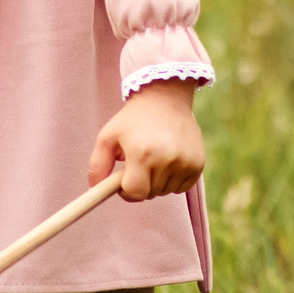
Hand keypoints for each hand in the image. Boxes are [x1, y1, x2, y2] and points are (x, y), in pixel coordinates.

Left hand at [88, 79, 205, 200]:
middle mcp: (167, 159)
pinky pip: (183, 187)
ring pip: (166, 191)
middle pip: (150, 194)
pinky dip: (174, 179)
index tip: (124, 180)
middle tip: (138, 163)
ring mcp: (185, 162)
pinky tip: (169, 159)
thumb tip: (94, 190)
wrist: (165, 98)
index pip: (135, 193)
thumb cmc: (132, 119)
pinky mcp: (198, 163)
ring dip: (158, 182)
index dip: (126, 191)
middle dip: (141, 184)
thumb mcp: (107, 136)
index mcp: (142, 154)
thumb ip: (97, 165)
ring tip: (154, 157)